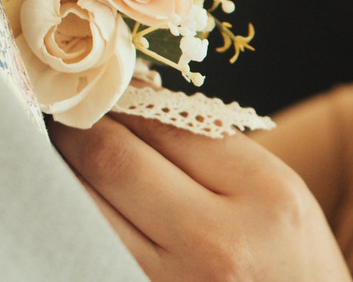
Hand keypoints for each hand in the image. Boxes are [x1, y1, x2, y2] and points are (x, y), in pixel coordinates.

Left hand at [50, 112, 351, 281]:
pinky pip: (85, 254)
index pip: (167, 123)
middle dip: (77, 130)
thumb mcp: (281, 199)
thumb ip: (214, 150)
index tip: (104, 89)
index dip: (124, 99)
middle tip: (63, 116)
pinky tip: (71, 210)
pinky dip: (71, 225)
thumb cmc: (292, 267)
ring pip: (83, 209)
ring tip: (60, 160)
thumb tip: (133, 99)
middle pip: (114, 161)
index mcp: (266, 195)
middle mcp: (217, 243)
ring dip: (61, 176)